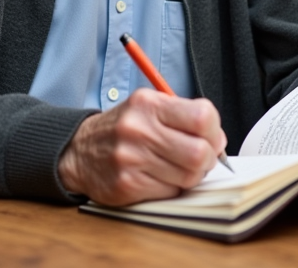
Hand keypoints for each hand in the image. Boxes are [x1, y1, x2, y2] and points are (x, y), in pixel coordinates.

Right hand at [57, 89, 226, 206]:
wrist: (78, 151)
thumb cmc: (122, 130)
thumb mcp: (148, 108)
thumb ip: (183, 117)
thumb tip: (218, 140)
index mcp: (148, 104)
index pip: (203, 117)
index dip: (214, 131)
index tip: (210, 137)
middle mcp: (138, 129)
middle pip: (200, 153)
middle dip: (207, 159)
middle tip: (200, 158)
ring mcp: (131, 159)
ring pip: (189, 177)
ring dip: (191, 176)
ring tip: (177, 168)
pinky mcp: (127, 186)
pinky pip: (171, 192)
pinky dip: (172, 188)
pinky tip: (159, 178)